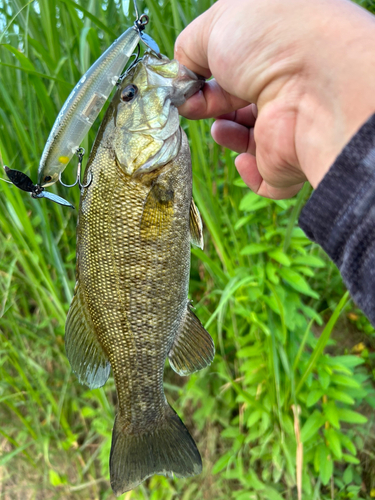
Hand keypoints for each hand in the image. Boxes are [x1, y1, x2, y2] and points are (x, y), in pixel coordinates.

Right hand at [175, 0, 374, 198]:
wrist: (314, 86)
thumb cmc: (273, 43)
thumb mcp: (217, 25)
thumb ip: (190, 47)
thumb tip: (181, 71)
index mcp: (273, 54)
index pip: (234, 70)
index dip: (204, 79)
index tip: (185, 87)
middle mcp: (285, 89)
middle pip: (240, 105)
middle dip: (210, 106)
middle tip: (193, 108)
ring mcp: (289, 127)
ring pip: (250, 142)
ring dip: (227, 134)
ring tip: (222, 127)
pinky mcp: (290, 163)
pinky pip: (267, 179)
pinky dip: (250, 173)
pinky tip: (243, 159)